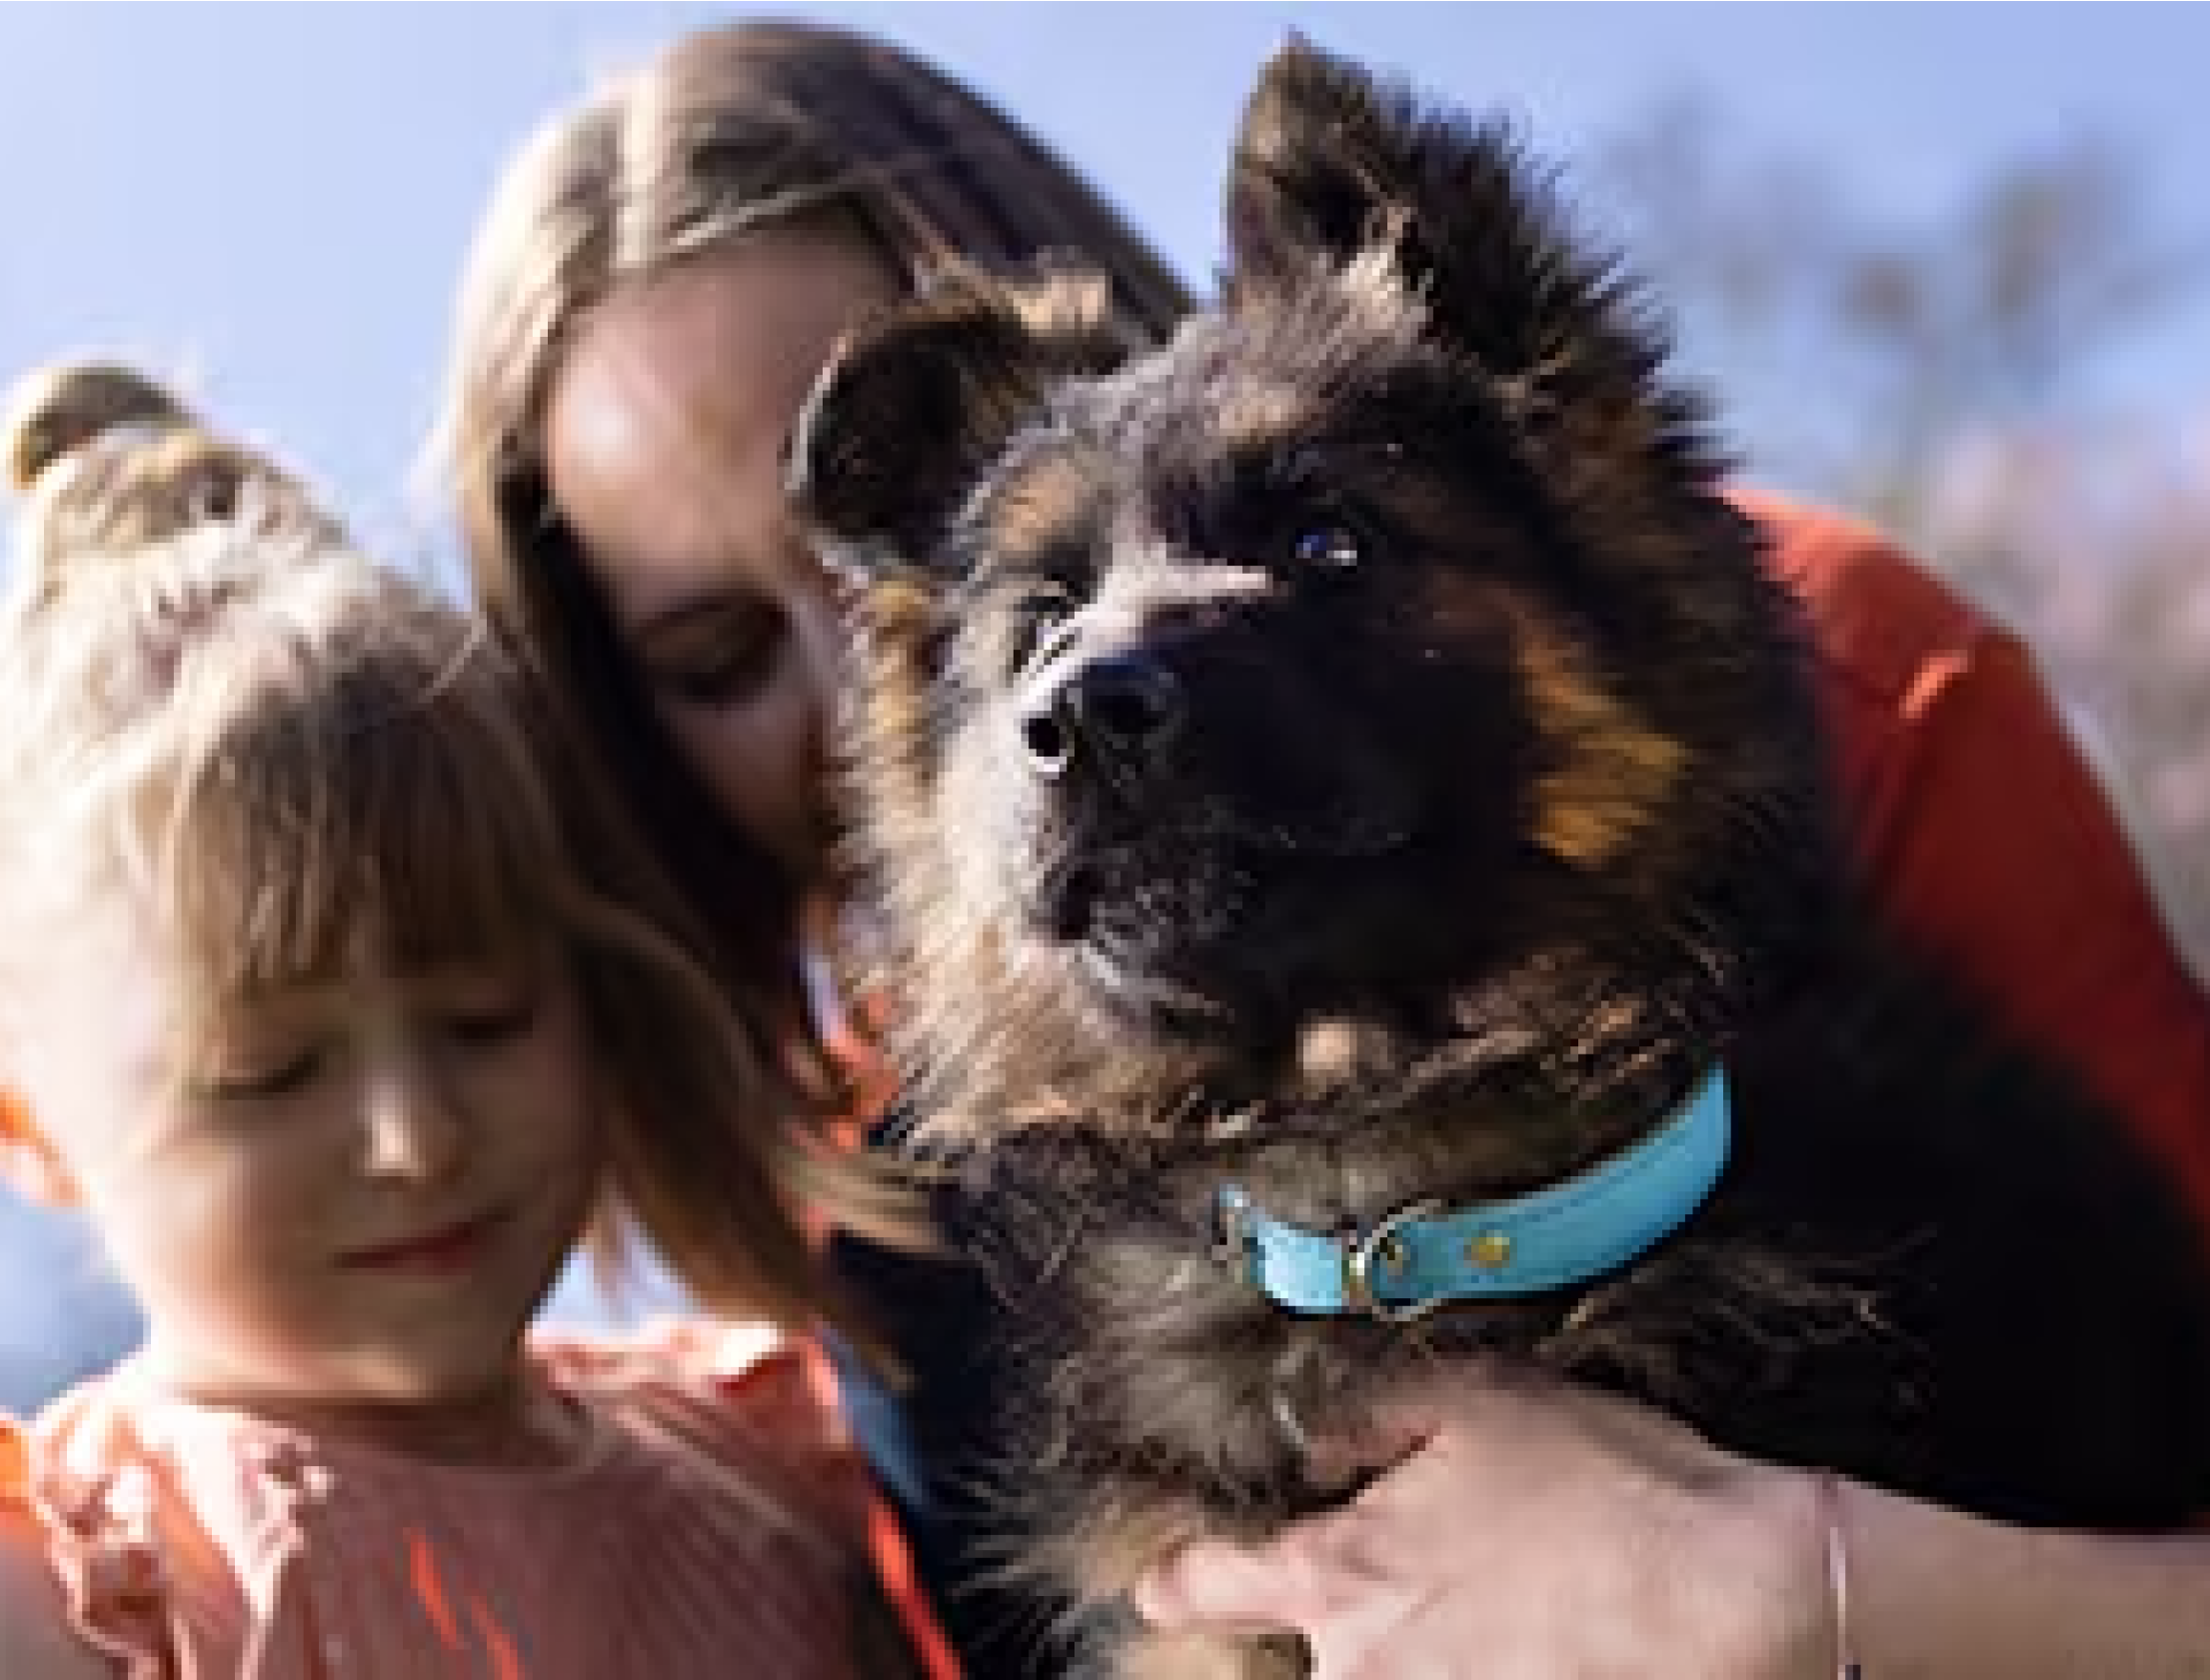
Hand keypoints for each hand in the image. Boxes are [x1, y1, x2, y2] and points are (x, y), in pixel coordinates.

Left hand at [1133, 1361, 1835, 1679]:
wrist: (1733, 1591)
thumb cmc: (1612, 1489)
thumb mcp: (1477, 1402)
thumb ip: (1367, 1419)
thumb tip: (1315, 1447)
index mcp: (1338, 1575)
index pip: (1210, 1583)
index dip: (1178, 1580)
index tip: (1159, 1588)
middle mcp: (1363, 1667)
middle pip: (1318, 1645)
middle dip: (1362, 1609)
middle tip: (1452, 1568)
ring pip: (1388, 1676)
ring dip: (1428, 1644)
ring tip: (1515, 1596)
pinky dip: (1478, 1660)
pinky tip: (1536, 1631)